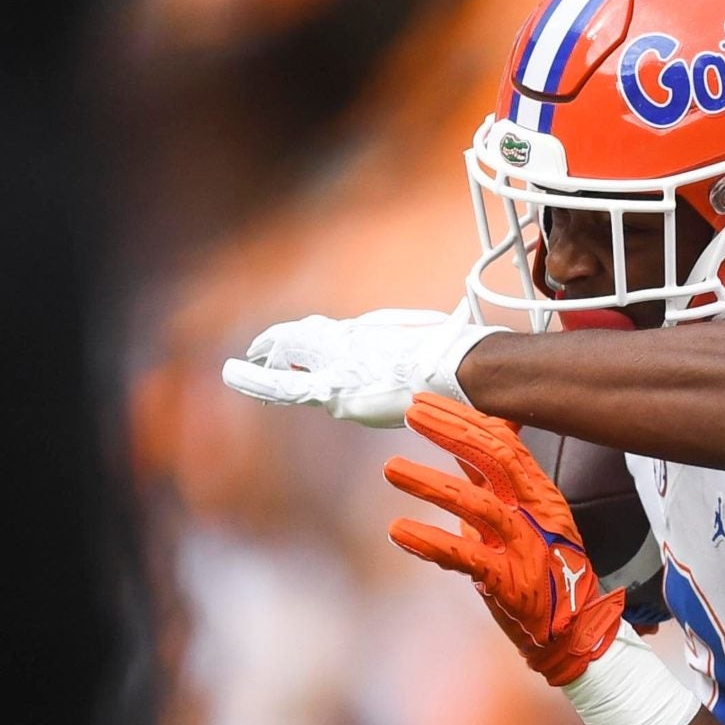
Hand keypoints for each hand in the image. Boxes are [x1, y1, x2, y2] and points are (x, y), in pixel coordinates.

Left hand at [222, 308, 498, 427]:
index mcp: (380, 334)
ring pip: (290, 356)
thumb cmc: (467, 361)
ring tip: (239, 368)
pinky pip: (284, 383)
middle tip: (261, 349)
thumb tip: (489, 366)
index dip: (318, 339)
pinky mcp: (336, 390)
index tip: (309, 341)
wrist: (463, 369)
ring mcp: (343, 363)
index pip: (340, 336)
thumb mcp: (457, 350)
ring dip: (264, 361)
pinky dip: (256, 378)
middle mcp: (355, 341)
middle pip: (310, 338)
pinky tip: (235, 374)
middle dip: (283, 344)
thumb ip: (454, 351)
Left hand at [384, 394, 623, 684]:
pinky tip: (400, 531)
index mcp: (539, 495)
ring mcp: (526, 549)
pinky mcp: (511, 584)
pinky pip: (469, 559)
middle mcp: (536, 515)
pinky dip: (432, 544)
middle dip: (452, 432)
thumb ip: (497, 477)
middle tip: (413, 413)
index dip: (465, 418)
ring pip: (480, 506)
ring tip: (391, 468)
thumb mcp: (524, 515)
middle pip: (497, 461)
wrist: (574, 633)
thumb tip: (477, 432)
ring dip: (432, 484)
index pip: (506, 443)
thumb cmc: (544, 572)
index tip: (427, 401)